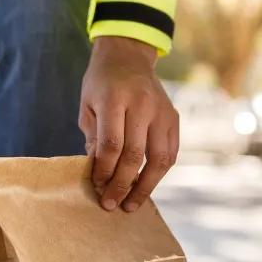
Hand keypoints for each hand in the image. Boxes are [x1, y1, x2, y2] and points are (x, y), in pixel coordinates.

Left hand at [79, 36, 178, 212]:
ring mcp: (162, 112)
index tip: (97, 187)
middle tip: (110, 204)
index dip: (104, 171)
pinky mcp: (174, 118)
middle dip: (122, 185)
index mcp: (114, 100)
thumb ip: (94, 139)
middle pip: (135, 156)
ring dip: (145, 186)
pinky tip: (146, 186)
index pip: (112, 145)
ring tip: (131, 205)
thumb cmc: (101, 84)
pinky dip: (159, 173)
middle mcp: (142, 106)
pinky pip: (170, 153)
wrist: (128, 56)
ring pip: (159, 159)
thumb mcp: (87, 107)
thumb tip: (100, 174)